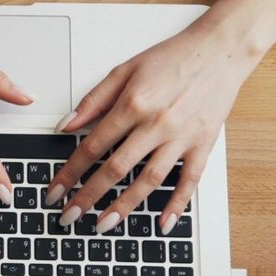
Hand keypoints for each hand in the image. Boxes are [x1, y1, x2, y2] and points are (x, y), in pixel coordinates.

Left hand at [45, 20, 259, 233]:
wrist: (220, 50)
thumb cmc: (173, 57)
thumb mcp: (125, 70)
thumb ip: (94, 100)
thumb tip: (66, 124)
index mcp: (133, 104)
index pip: (92, 146)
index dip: (70, 173)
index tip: (55, 192)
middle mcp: (156, 123)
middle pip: (115, 169)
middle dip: (88, 197)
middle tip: (69, 216)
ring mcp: (181, 137)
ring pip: (149, 181)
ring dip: (124, 207)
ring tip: (103, 225)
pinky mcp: (203, 144)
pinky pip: (189, 181)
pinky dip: (176, 205)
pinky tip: (162, 223)